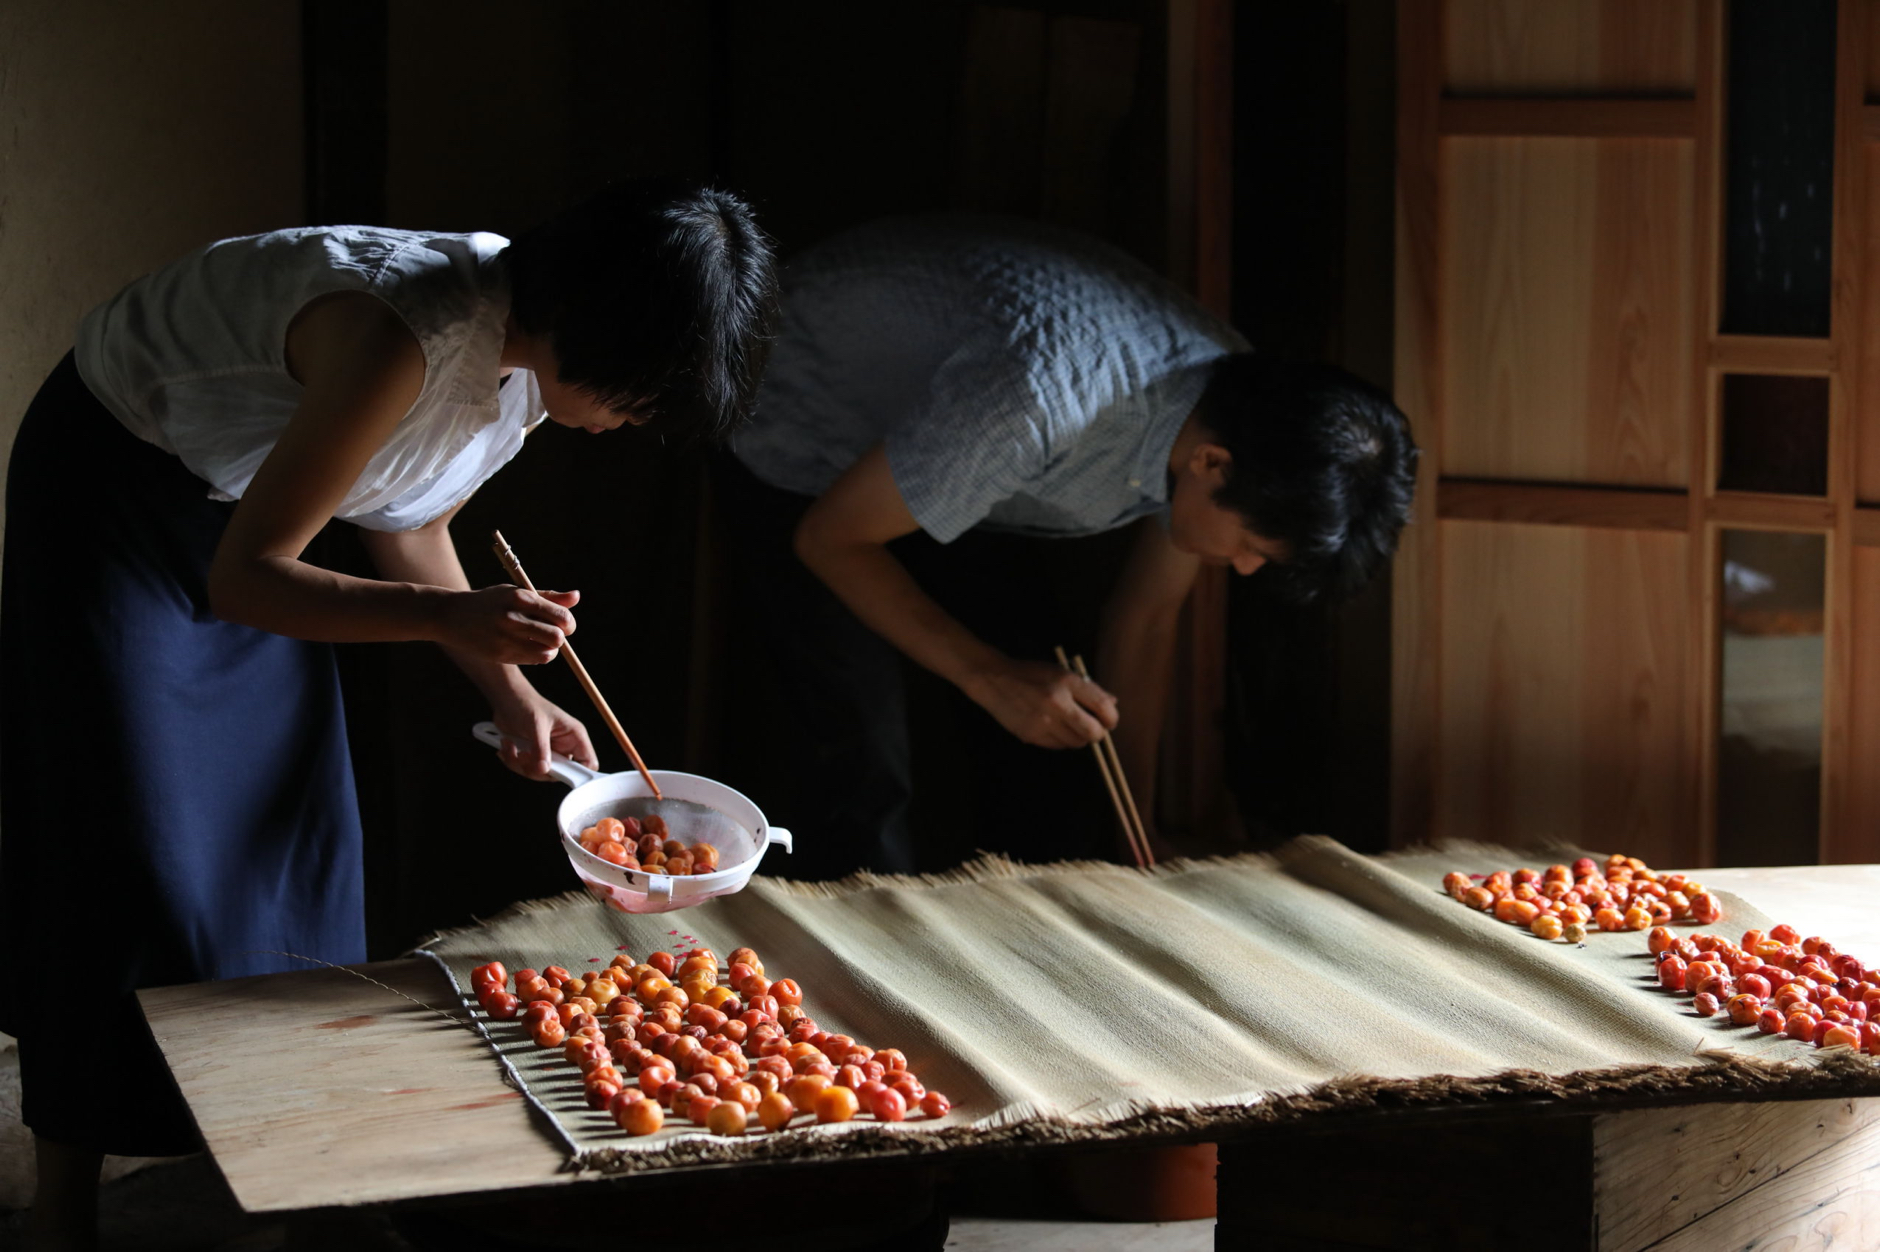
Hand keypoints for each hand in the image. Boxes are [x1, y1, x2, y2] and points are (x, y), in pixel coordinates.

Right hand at [438, 585, 578, 664]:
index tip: (565, 623)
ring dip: (551, 649)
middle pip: (556, 637)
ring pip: (547, 653)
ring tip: (543, 642)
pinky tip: (529, 647)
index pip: (561, 616)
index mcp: (520, 598)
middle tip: (555, 634)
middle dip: (561, 637)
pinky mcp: (500, 655)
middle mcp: (513, 618)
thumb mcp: (516, 592)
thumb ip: (548, 597)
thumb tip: (576, 597)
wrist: (451, 615)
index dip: (569, 623)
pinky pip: (533, 660)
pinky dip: (538, 655)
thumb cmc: (491, 601)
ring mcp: (505, 638)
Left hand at [490, 692, 597, 780]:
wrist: (506, 699)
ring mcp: (547, 753)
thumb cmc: (527, 703)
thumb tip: (544, 768)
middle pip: (560, 775)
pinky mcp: (532, 756)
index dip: (579, 774)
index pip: (588, 763)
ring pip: (539, 774)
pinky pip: (525, 770)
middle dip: (537, 769)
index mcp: (574, 736)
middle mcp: (563, 747)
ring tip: (511, 746)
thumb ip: (541, 748)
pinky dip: (512, 761)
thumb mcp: (536, 724)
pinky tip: (507, 746)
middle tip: (524, 755)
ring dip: (520, 763)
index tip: (560, 774)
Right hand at [965, 658, 1118, 748]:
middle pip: (1093, 732)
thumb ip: (1088, 688)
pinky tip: (1054, 728)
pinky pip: (1058, 746)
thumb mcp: (1061, 672)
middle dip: (1098, 733)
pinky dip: (1062, 740)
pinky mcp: (1031, 735)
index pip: (1102, 707)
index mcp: (1067, 682)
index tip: (1109, 721)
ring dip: (1079, 737)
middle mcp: (1057, 702)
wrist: (995, 680)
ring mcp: (1043, 721)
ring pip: (1076, 742)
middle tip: (1094, 729)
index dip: (1112, 718)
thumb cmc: (1032, 674)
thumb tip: (1113, 704)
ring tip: (1070, 725)